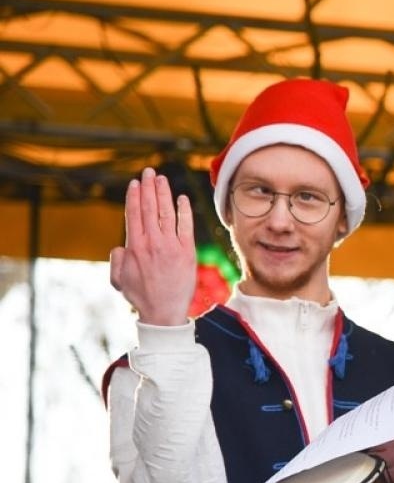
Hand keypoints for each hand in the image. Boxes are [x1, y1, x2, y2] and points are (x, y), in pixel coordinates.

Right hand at [109, 167, 196, 325]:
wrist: (163, 311)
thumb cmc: (140, 295)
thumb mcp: (119, 278)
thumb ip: (117, 259)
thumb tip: (121, 246)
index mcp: (134, 246)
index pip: (134, 214)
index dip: (135, 196)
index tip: (136, 183)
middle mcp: (152, 242)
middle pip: (149, 208)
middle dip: (149, 188)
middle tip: (150, 172)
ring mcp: (170, 245)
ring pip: (165, 213)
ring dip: (163, 194)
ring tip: (161, 179)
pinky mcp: (187, 251)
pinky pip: (186, 226)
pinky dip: (184, 211)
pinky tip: (182, 199)